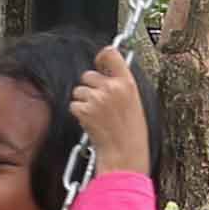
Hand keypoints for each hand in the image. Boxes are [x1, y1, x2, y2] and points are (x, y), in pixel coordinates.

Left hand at [72, 46, 150, 178]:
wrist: (124, 154)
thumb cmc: (131, 134)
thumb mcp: (134, 104)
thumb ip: (121, 86)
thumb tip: (106, 73)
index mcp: (127, 84)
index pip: (111, 55)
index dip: (102, 56)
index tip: (100, 60)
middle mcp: (111, 87)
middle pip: (88, 75)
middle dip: (90, 87)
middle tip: (100, 104)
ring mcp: (97, 98)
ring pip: (79, 90)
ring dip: (83, 102)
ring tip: (96, 116)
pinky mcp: (84, 110)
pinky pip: (74, 105)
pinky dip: (78, 114)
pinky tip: (91, 123)